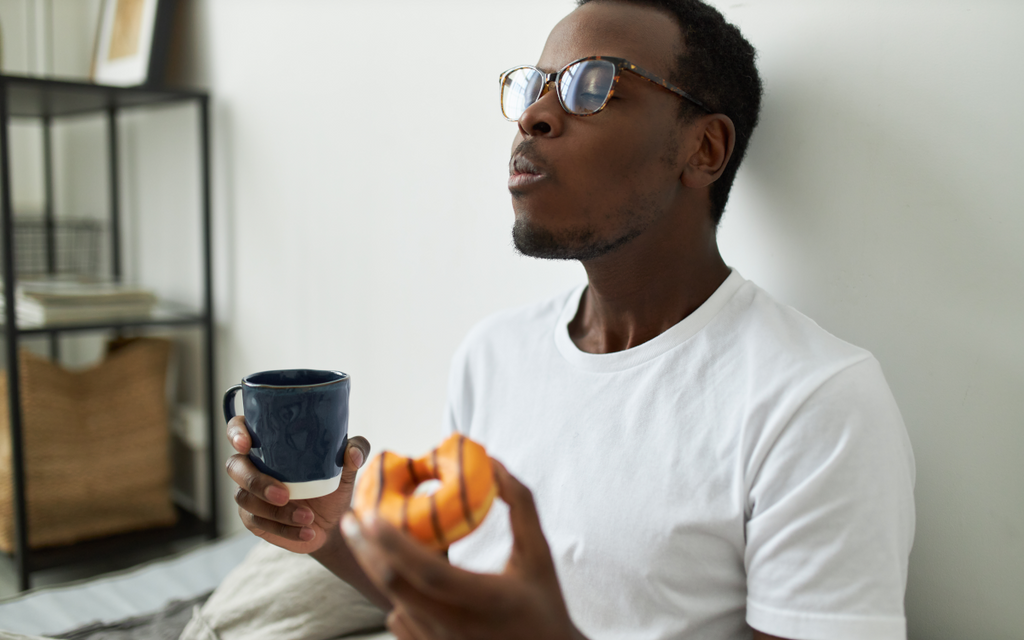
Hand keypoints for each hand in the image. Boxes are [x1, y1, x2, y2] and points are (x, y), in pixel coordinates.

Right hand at [225, 415, 370, 553]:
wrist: (332, 524)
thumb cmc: (332, 485)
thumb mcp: (347, 468)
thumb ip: (355, 451)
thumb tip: (353, 452)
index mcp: (270, 444)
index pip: (240, 429)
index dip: (236, 432)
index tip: (246, 443)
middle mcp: (254, 466)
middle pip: (234, 466)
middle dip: (256, 481)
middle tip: (285, 494)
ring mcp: (250, 493)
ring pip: (246, 498)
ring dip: (276, 511)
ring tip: (308, 517)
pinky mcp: (253, 518)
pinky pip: (259, 522)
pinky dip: (284, 528)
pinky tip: (307, 531)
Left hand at [342, 460, 585, 639]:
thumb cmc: (543, 602)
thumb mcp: (539, 552)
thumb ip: (520, 506)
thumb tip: (493, 464)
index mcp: (485, 598)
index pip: (429, 572)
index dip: (396, 545)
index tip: (371, 517)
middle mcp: (458, 627)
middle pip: (397, 588)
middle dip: (367, 551)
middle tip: (351, 521)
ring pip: (394, 603)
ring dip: (379, 570)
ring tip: (372, 541)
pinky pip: (399, 622)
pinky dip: (395, 595)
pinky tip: (403, 577)